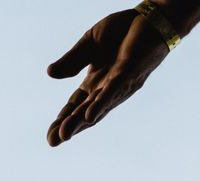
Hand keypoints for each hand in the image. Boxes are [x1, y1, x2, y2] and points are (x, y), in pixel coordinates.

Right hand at [46, 10, 169, 146]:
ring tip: (65, 135)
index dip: (62, 119)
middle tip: (52, 142)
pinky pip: (113, 91)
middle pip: (84, 112)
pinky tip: (89, 116)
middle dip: (69, 127)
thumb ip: (71, 60)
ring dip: (81, 121)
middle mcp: (106, 87)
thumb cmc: (123, 31)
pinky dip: (101, 104)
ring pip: (97, 107)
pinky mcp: (129, 71)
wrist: (150, 18)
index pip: (75, 105)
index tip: (50, 136)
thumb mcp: (89, 43)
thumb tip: (49, 74)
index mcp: (95, 81)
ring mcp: (119, 82)